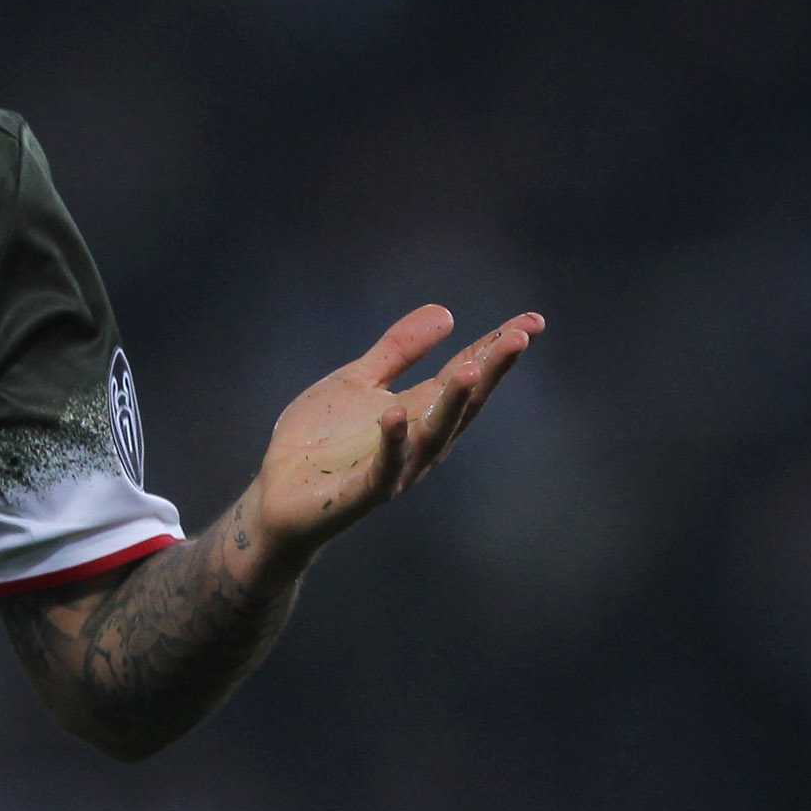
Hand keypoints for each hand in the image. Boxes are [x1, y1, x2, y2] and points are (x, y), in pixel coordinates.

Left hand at [244, 304, 543, 567]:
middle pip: (463, 405)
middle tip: (518, 338)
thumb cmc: (321, 442)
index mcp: (420, 412)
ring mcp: (395, 469)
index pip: (466, 376)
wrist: (278, 497)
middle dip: (491, 371)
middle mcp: (418, 442)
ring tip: (472, 369)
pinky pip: (383, 467)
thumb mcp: (358, 381)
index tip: (532, 322)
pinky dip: (392, 443)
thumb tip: (447, 313)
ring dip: (453, 404)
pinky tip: (396, 414)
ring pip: (433, 435)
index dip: (497, 350)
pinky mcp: (361, 491)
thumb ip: (399, 350)